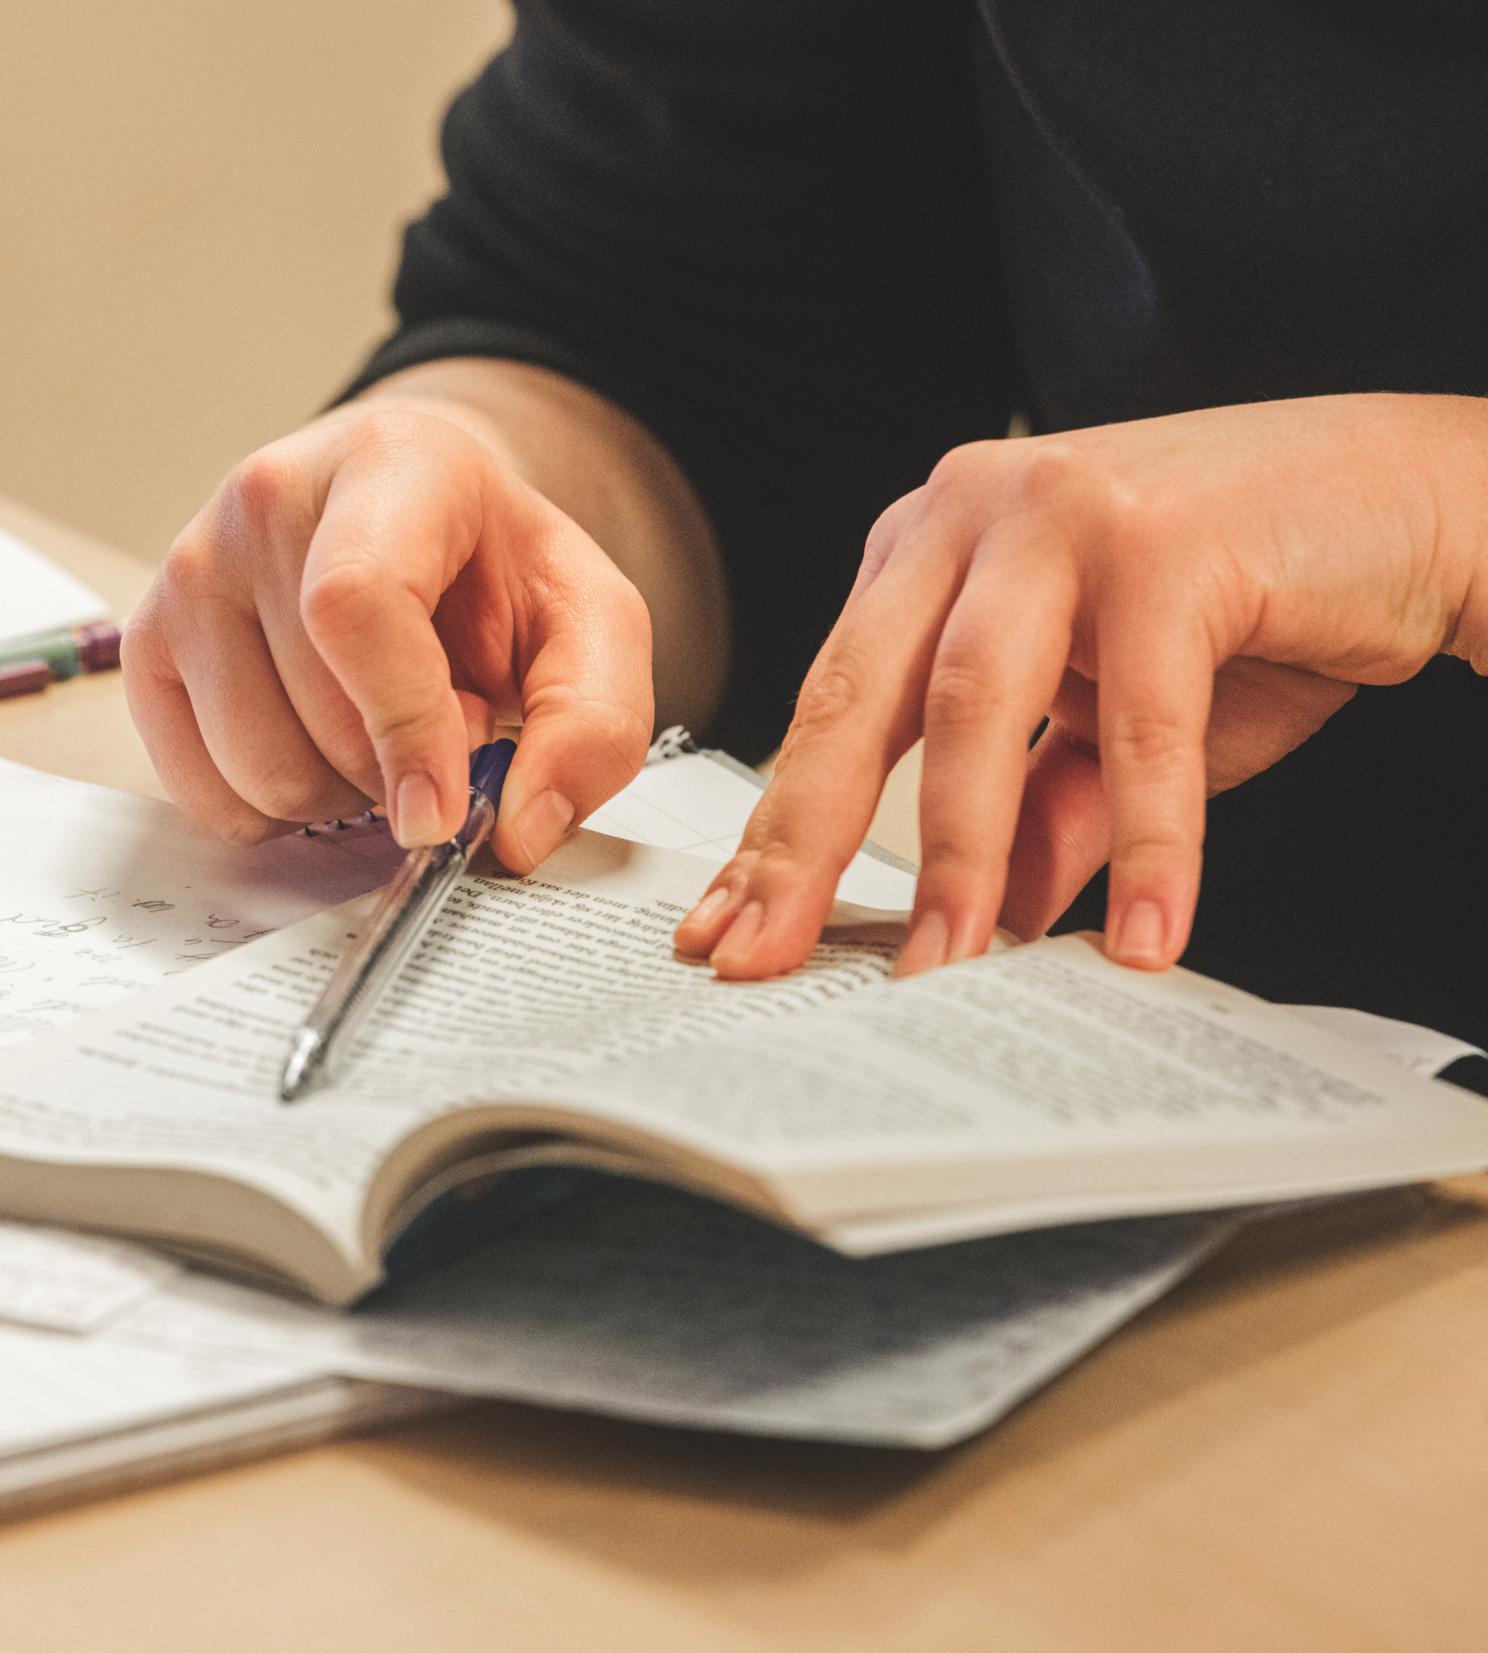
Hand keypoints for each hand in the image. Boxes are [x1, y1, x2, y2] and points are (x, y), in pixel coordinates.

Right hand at [125, 397, 653, 871]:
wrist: (415, 527)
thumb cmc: (490, 573)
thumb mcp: (591, 625)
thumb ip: (593, 722)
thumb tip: (519, 829)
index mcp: (388, 463)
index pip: (355, 603)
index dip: (403, 725)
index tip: (442, 808)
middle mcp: (266, 500)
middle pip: (316, 716)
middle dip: (395, 770)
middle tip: (437, 734)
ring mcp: (191, 567)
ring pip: (255, 768)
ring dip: (336, 795)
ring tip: (374, 736)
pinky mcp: (147, 639)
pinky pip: (200, 791)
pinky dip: (269, 808)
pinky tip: (313, 752)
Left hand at [674, 393, 1487, 979]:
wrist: (1421, 499)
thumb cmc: (1252, 598)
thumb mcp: (1112, 721)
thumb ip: (1039, 809)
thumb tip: (978, 923)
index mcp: (929, 548)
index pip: (829, 706)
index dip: (777, 826)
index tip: (725, 929)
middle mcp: (970, 513)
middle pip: (856, 702)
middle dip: (805, 846)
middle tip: (768, 959)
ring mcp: (1061, 513)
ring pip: (971, 707)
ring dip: (957, 855)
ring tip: (949, 969)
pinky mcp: (1168, 542)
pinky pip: (1139, 720)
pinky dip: (1145, 839)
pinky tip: (1143, 932)